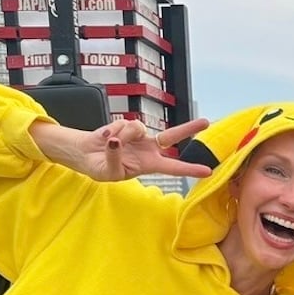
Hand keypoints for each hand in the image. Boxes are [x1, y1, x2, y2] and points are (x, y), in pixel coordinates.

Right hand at [32, 116, 211, 181]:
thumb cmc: (100, 168)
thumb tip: (115, 141)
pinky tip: (105, 137)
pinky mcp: (126, 125)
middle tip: (206, 122)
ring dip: (122, 135)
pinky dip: (112, 130)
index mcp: (149, 165)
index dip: (189, 169)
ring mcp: (138, 135)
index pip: (172, 167)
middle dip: (188, 128)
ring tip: (110, 144)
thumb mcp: (108, 172)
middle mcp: (148, 148)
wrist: (85, 154)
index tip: (207, 171)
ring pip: (138, 127)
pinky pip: (122, 123)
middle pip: (172, 136)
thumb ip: (114, 158)